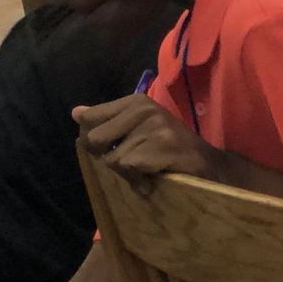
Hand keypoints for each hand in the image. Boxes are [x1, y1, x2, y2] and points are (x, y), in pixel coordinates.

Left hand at [74, 95, 219, 183]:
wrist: (207, 165)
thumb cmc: (168, 148)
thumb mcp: (138, 129)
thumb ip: (108, 121)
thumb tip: (76, 112)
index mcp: (136, 101)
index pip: (90, 118)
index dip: (98, 140)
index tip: (119, 145)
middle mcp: (144, 108)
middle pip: (94, 140)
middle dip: (108, 157)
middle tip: (133, 160)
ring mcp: (155, 126)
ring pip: (112, 159)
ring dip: (127, 173)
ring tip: (148, 169)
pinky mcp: (162, 145)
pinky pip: (128, 168)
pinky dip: (138, 180)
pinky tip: (153, 176)